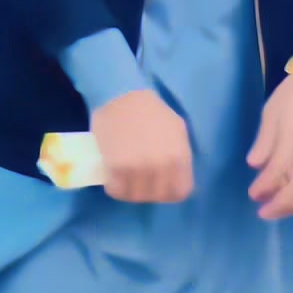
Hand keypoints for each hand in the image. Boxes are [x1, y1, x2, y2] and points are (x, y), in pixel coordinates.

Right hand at [92, 88, 193, 204]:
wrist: (121, 96)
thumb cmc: (150, 111)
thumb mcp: (177, 129)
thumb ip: (179, 153)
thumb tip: (176, 175)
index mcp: (180, 156)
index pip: (180, 192)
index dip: (169, 192)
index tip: (159, 186)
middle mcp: (162, 165)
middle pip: (156, 196)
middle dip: (148, 192)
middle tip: (139, 182)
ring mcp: (139, 168)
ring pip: (135, 196)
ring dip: (129, 191)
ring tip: (125, 179)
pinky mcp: (116, 167)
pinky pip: (116, 190)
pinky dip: (114, 187)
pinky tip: (113, 177)